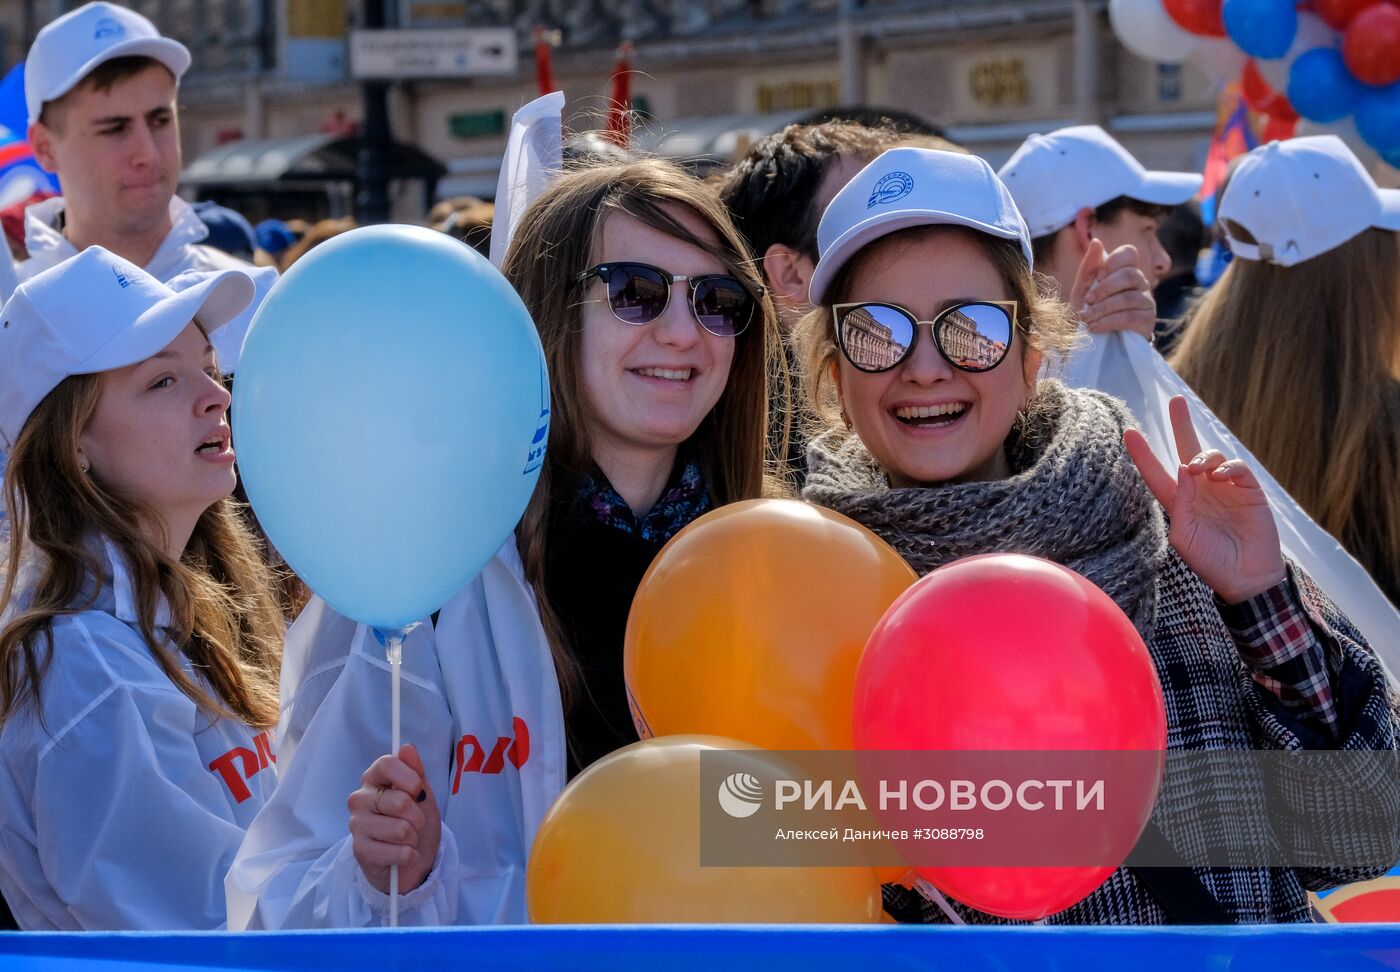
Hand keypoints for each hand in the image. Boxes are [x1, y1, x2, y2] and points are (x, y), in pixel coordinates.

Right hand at [348, 743, 441, 894]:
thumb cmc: (415, 822)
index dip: (409, 778)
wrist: (413, 860)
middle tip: (415, 823)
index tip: (419, 791)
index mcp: (373, 779)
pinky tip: (403, 855)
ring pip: (401, 829)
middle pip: (400, 801)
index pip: (386, 764)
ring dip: (414, 838)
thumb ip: (416, 771)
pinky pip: (399, 852)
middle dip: (418, 816)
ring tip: (408, 839)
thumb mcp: (422, 794)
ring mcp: (357, 825)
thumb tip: (406, 747)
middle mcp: (360, 799)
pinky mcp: (360, 851)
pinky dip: (410, 855)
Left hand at [1068, 240, 1156, 338]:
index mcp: (1124, 270)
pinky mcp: (1147, 321)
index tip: (1097, 277)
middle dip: (1105, 289)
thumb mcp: (1082, 290)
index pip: (1129, 253)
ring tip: (1086, 319)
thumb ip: (1089, 267)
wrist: (1093, 342)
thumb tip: (1096, 241)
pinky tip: (1095, 328)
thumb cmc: (1088, 311)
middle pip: (1130, 275)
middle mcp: (1140, 283)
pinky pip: (1131, 317)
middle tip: (1088, 302)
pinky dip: (1109, 322)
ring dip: (1102, 309)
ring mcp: (1147, 301)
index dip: (1113, 262)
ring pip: (1129, 297)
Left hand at [1123, 396, 1286, 603]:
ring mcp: (1225, 487)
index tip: (1128, 432)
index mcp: (1179, 502)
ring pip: (1211, 456)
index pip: (1157, 473)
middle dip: (1181, 425)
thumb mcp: (1183, 535)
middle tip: (1176, 401)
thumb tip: (1183, 468)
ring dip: (1204, 457)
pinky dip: (1228, 467)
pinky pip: (1237, 467)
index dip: (1143, 454)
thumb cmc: (1209, 561)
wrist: (1245, 577)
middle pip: (1188, 449)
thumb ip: (1179, 502)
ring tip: (1201, 471)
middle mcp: (1200, 489)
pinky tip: (1220, 476)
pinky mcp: (1249, 490)